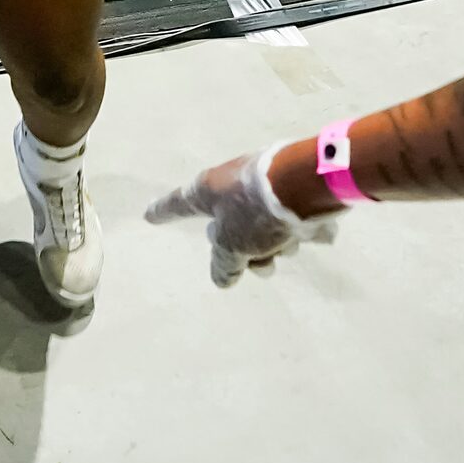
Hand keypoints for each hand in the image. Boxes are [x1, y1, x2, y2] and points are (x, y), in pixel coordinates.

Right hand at [146, 142, 335, 286]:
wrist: (305, 184)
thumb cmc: (256, 212)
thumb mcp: (232, 245)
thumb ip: (223, 263)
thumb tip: (222, 278)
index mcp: (209, 191)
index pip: (178, 205)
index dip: (163, 213)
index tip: (148, 216)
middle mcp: (234, 185)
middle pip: (232, 226)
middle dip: (249, 250)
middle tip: (262, 262)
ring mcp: (264, 185)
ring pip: (265, 227)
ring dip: (278, 244)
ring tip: (290, 244)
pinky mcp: (294, 188)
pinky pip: (294, 219)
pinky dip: (303, 230)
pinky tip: (315, 233)